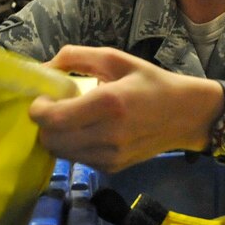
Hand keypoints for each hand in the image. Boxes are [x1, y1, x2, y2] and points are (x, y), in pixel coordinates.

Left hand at [29, 45, 223, 172]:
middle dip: (44, 123)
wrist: (186, 115)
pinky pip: (76, 159)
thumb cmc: (150, 83)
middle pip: (51, 140)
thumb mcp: (116, 59)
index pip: (55, 118)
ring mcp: (111, 155)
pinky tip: (85, 130)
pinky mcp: (113, 168)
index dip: (38, 110)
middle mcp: (109, 134)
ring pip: (60, 152)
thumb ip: (76, 57)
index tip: (43, 97)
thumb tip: (43, 68)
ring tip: (70, 118)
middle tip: (54, 107)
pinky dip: (72, 146)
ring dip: (56, 136)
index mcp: (109, 103)